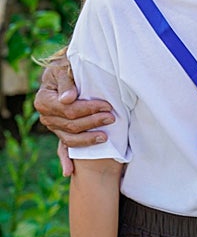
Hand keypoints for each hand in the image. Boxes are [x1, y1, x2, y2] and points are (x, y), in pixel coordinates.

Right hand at [33, 54, 114, 175]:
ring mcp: (53, 127)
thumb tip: (69, 99)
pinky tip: (69, 171)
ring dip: (88, 140)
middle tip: (112, 118)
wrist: (64, 69)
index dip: (89, 109)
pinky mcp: (61, 131)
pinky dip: (65, 160)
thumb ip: (67, 82)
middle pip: (71, 125)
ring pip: (70, 138)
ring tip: (105, 137)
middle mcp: (46, 116)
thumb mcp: (64, 66)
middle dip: (93, 122)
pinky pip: (62, 148)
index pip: (69, 110)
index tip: (106, 106)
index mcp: (44, 100)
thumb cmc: (66, 65)